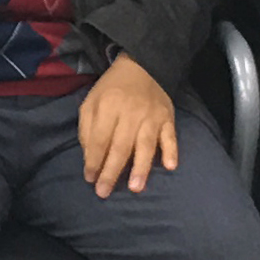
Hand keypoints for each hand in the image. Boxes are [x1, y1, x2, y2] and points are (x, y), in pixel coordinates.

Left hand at [76, 54, 180, 196]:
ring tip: (135, 188)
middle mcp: (131, 112)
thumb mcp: (91, 102)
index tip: (90, 179)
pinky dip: (171, 151)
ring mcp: (152, 116)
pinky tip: (170, 166)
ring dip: (141, 167)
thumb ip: (88, 129)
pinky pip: (171, 137)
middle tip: (104, 192)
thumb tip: (90, 159)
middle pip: (121, 146)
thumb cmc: (112, 90)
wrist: (143, 67)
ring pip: (146, 144)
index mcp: (109, 106)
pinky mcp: (168, 118)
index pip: (100, 139)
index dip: (94, 161)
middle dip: (112, 171)